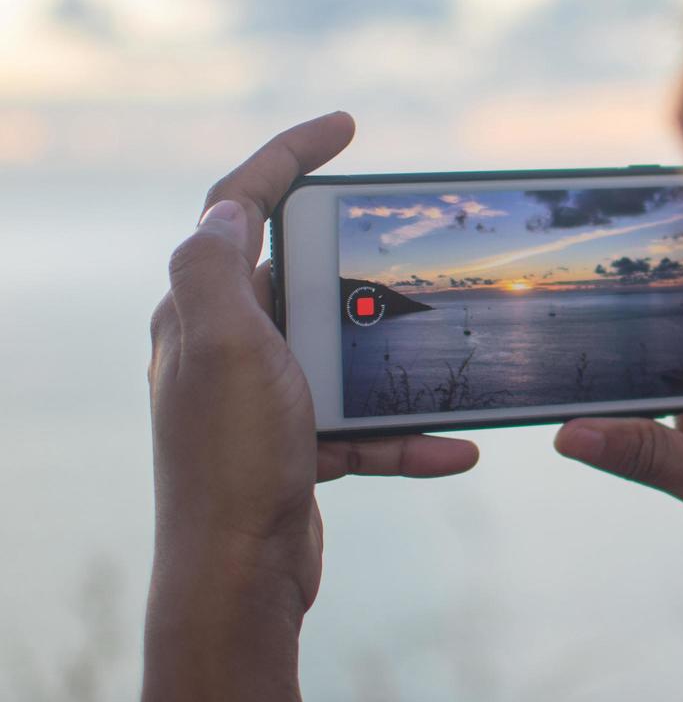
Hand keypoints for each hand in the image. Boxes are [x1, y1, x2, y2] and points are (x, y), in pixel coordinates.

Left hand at [143, 112, 478, 701]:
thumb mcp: (223, 345)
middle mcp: (229, 346)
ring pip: (346, 352)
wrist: (237, 576)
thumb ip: (214, 266)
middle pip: (303, 274)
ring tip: (454, 348)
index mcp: (204, 308)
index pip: (238, 203)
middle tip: (417, 243)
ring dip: (400, 358)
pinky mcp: (297, 447)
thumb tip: (227, 206)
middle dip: (363, 261)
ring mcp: (265, 398)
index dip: (288, 153)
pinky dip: (409, 434)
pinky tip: (457, 448)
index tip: (348, 125)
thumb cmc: (232, 460)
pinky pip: (365, 424)